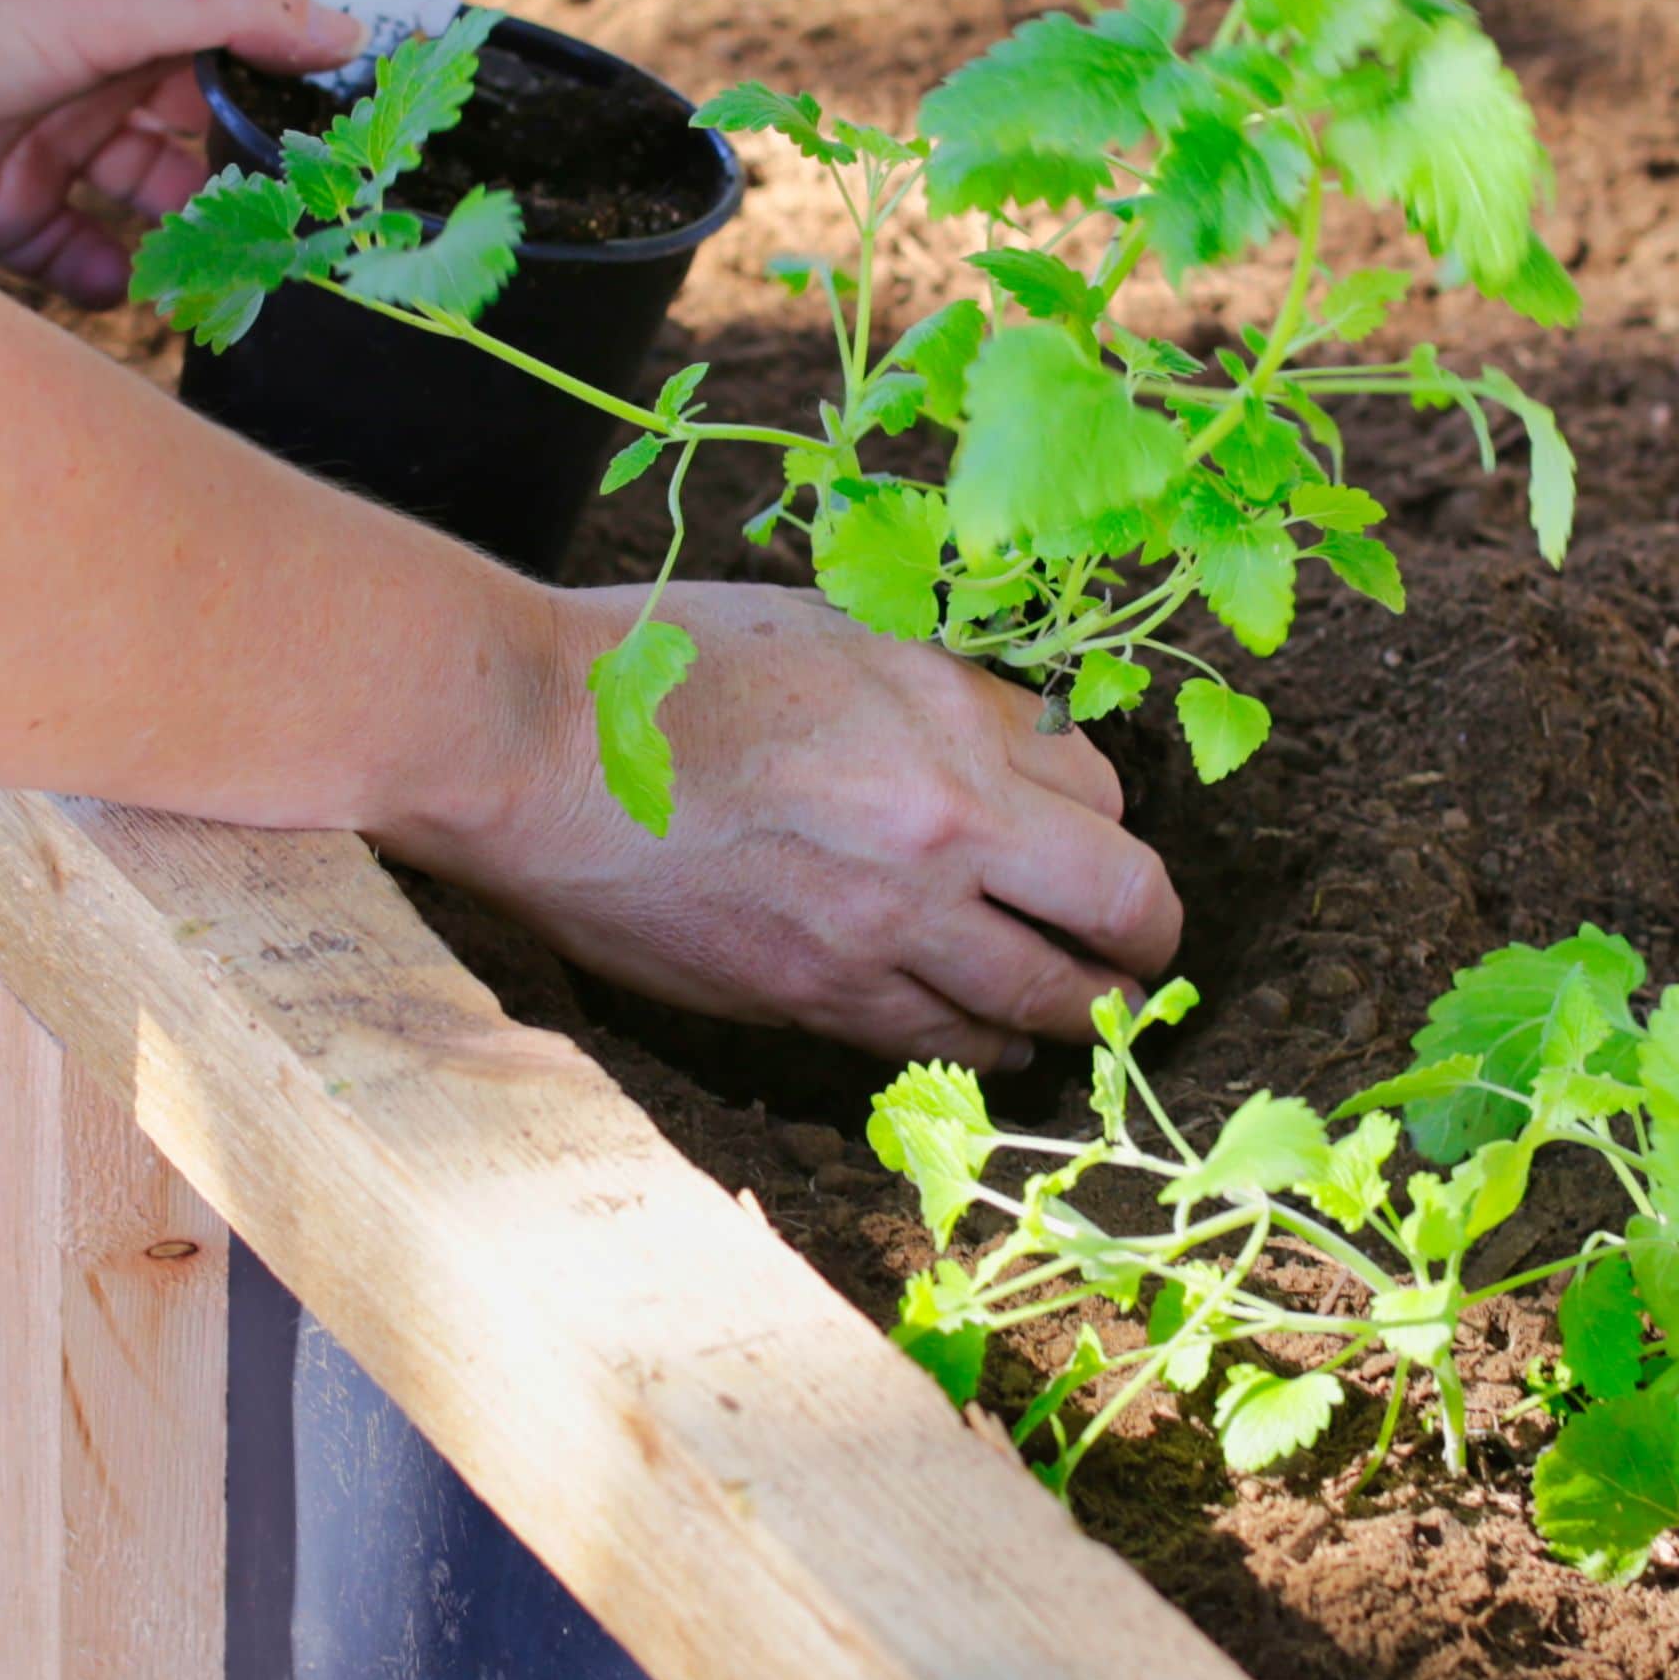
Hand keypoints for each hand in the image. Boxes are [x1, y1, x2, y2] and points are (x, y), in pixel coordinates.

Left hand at [0, 0, 358, 297]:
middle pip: (196, 137)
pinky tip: (125, 297)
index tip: (361, 149)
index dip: (296, 93)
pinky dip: (100, 282)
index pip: (235, 48)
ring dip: (185, 241)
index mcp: (113, 8)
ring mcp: (29, 144)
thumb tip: (351, 28)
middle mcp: (77, 74)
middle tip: (309, 240)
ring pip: (139, 206)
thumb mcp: (92, 0)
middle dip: (251, 187)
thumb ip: (224, 9)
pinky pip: (65, 260)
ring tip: (232, 282)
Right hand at [400, 582, 1186, 1070]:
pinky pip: (935, 1044)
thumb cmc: (672, 666)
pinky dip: (975, 1044)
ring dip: (1070, 1010)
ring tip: (1075, 1007)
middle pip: (1118, 917)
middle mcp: (940, 839)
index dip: (1104, 820)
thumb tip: (1028, 749)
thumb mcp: (837, 635)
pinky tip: (978, 1035)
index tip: (1087, 832)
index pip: (1104, 799)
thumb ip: (946, 699)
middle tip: (1142, 955)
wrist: (535, 750)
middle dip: (1143, 944)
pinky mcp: (807, 1000)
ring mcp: (875, 933)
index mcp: (950, 733)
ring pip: (1038, 1005)